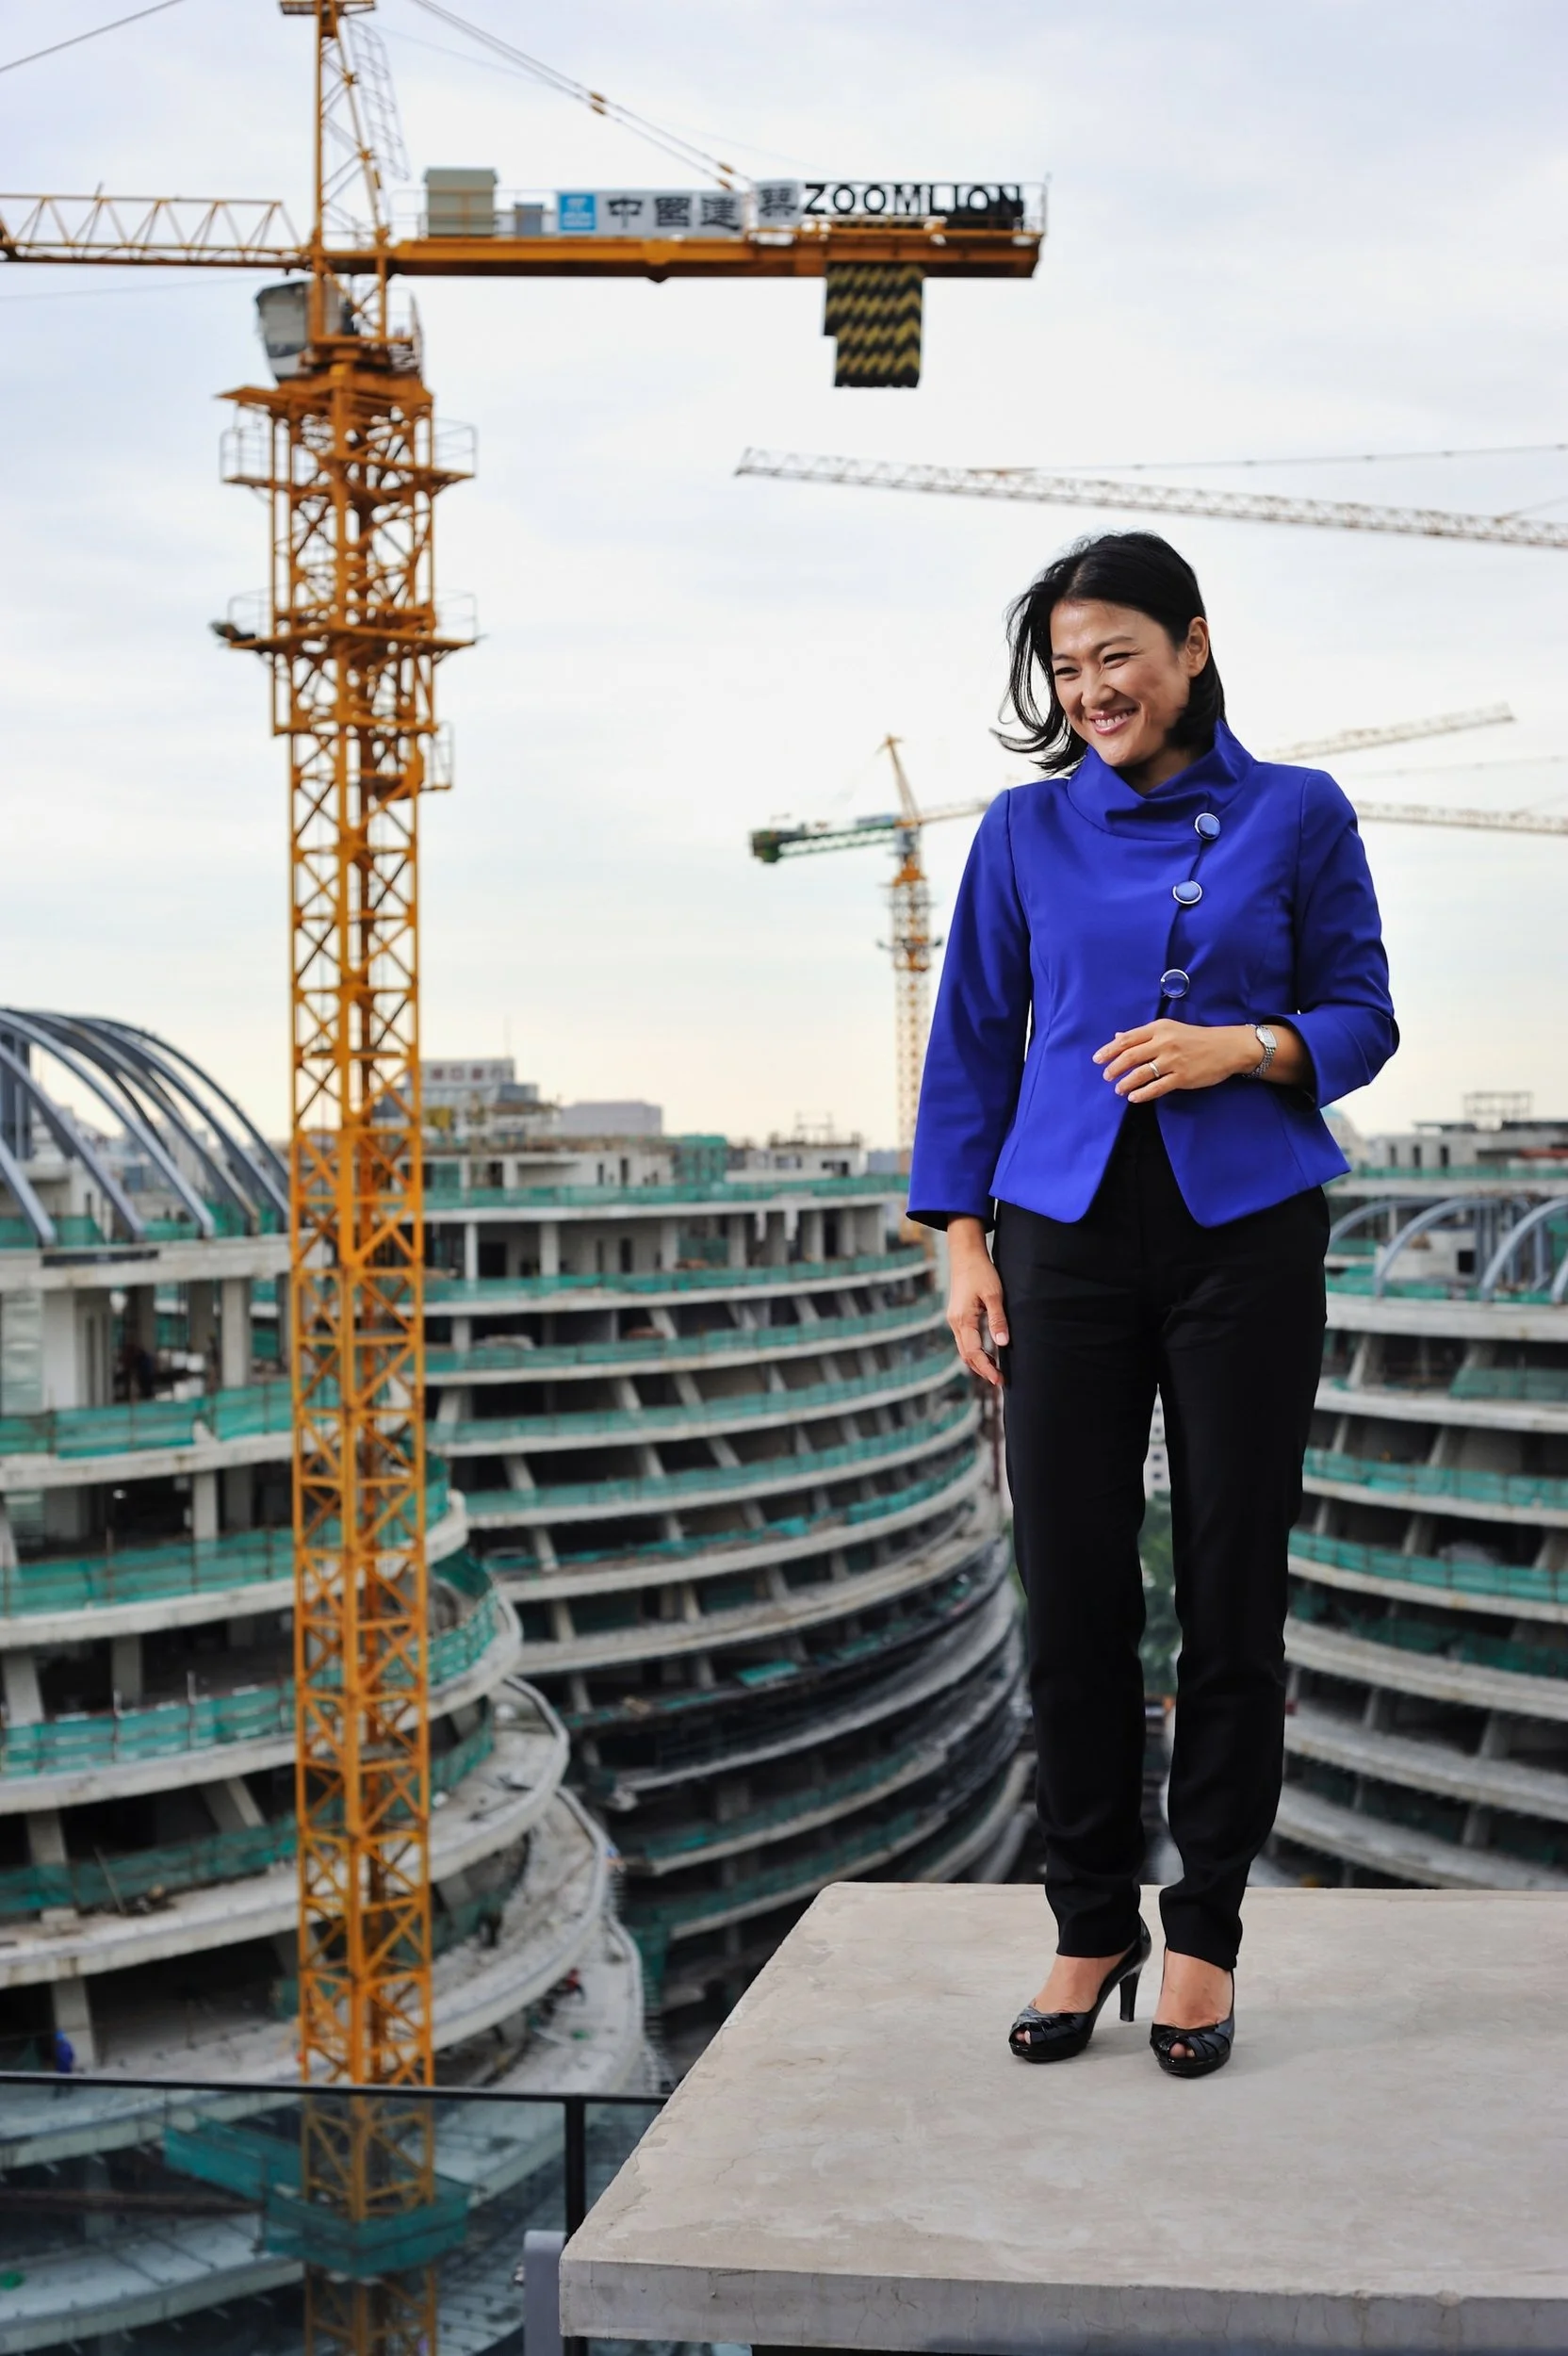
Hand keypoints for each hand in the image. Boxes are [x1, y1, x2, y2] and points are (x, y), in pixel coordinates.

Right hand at [945, 1216, 1006, 1389]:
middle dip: (982, 1370)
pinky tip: (987, 1354)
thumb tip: (1003, 1343)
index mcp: (962, 1319)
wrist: (965, 1254)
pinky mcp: (958, 1315)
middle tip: (999, 1381)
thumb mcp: (994, 1295)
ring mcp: (954, 1319)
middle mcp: (955, 1322)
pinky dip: (975, 1351)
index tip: (999, 1379)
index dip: (986, 1368)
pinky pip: (965, 1340)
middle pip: (966, 1355)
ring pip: (964, 1349)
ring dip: (978, 1362)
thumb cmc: (981, 1271)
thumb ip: (998, 1320)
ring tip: (994, 1371)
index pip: (974, 1352)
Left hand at [1094, 1020, 1267, 1099]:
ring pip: (1141, 1073)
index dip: (1109, 1050)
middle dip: (1114, 1067)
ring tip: (1118, 1089)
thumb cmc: (1196, 1038)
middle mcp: (1164, 1043)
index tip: (1097, 1059)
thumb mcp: (1169, 1029)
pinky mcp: (1182, 1077)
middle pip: (1130, 1056)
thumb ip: (1144, 1035)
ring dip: (1125, 1082)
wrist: (1227, 1047)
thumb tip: (1118, 1036)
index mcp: (1159, 1028)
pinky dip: (1142, 1094)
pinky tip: (1133, 1097)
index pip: (1127, 1039)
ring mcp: (1173, 1061)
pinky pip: (1157, 1087)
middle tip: (1106, 1076)